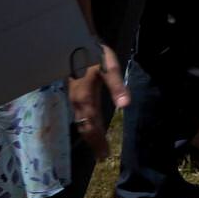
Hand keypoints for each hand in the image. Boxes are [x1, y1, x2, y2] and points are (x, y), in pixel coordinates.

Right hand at [68, 44, 130, 160]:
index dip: (99, 141)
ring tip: (98, 147)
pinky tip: (90, 128)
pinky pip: (78, 116)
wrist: (73, 41)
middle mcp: (76, 102)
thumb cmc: (94, 53)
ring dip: (89, 136)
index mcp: (85, 98)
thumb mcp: (110, 67)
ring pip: (80, 123)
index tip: (105, 155)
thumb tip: (125, 106)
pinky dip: (85, 126)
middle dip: (93, 143)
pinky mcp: (73, 95)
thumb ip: (118, 86)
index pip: (92, 126)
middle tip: (102, 157)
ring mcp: (72, 99)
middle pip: (84, 128)